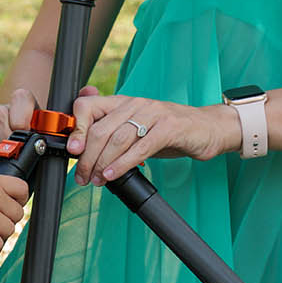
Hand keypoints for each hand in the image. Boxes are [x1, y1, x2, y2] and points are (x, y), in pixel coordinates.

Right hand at [0, 86, 96, 170]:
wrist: (29, 147)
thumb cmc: (48, 134)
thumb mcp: (65, 120)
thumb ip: (78, 104)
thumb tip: (89, 91)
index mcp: (23, 102)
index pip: (19, 98)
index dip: (21, 112)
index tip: (26, 127)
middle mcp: (2, 113)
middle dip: (9, 135)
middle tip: (20, 149)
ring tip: (11, 160)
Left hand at [68, 94, 240, 186]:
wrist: (209, 128)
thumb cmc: (170, 130)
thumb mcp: (137, 128)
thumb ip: (113, 132)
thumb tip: (82, 145)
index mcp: (123, 102)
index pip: (88, 105)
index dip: (76, 128)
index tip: (72, 151)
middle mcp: (136, 103)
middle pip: (100, 129)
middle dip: (87, 157)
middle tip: (82, 177)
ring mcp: (154, 114)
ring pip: (118, 139)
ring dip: (103, 164)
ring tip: (96, 180)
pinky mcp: (170, 128)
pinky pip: (141, 147)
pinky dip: (123, 164)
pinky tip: (113, 175)